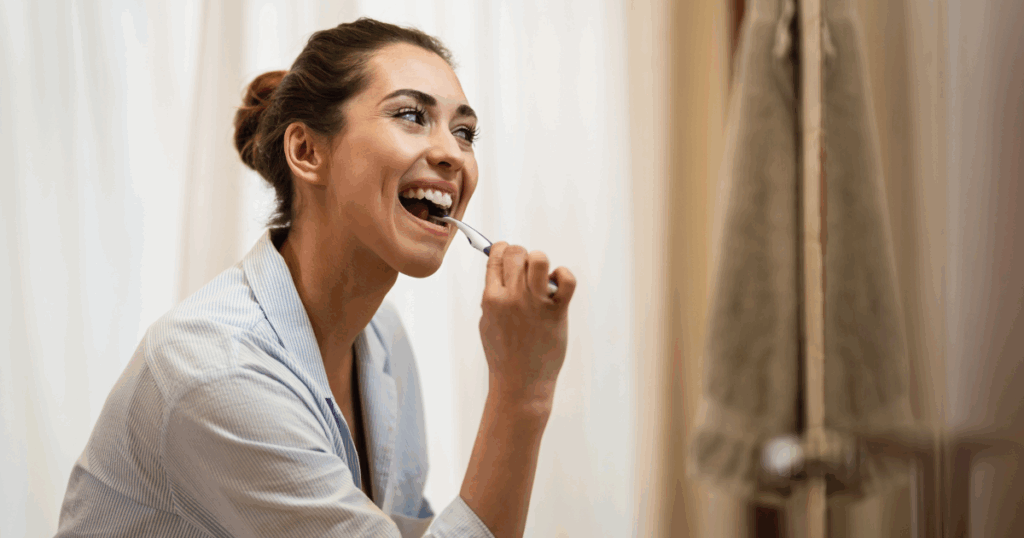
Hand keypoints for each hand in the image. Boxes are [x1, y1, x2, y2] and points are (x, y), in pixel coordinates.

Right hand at [478, 242, 575, 412]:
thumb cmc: (503, 354)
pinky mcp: (557, 313)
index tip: (507, 253)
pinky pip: (566, 280)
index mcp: (491, 299)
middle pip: (517, 253)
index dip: (502, 249)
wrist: (521, 383)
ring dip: (540, 262)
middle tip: (526, 269)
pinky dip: (564, 275)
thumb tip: (500, 272)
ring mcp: (535, 304)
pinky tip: (558, 284)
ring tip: (541, 277)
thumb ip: (492, 297)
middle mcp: (512, 298)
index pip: (496, 256)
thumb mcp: (487, 323)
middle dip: (521, 255)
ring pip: (539, 259)